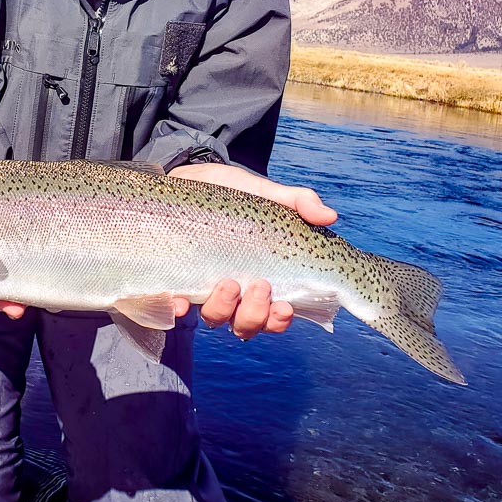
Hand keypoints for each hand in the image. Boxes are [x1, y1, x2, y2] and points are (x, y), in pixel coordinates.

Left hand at [168, 162, 338, 337]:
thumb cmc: (232, 193)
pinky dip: (175, 308)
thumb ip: (297, 203)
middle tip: (259, 286)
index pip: (274, 315)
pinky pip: (172, 304)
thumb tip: (329, 216)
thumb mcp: (266, 194)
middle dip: (255, 315)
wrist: (190, 177)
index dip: (279, 320)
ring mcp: (203, 286)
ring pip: (214, 317)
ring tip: (228, 284)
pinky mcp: (173, 277)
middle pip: (246, 324)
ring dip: (223, 309)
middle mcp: (233, 292)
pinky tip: (178, 301)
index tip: (286, 306)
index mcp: (259, 279)